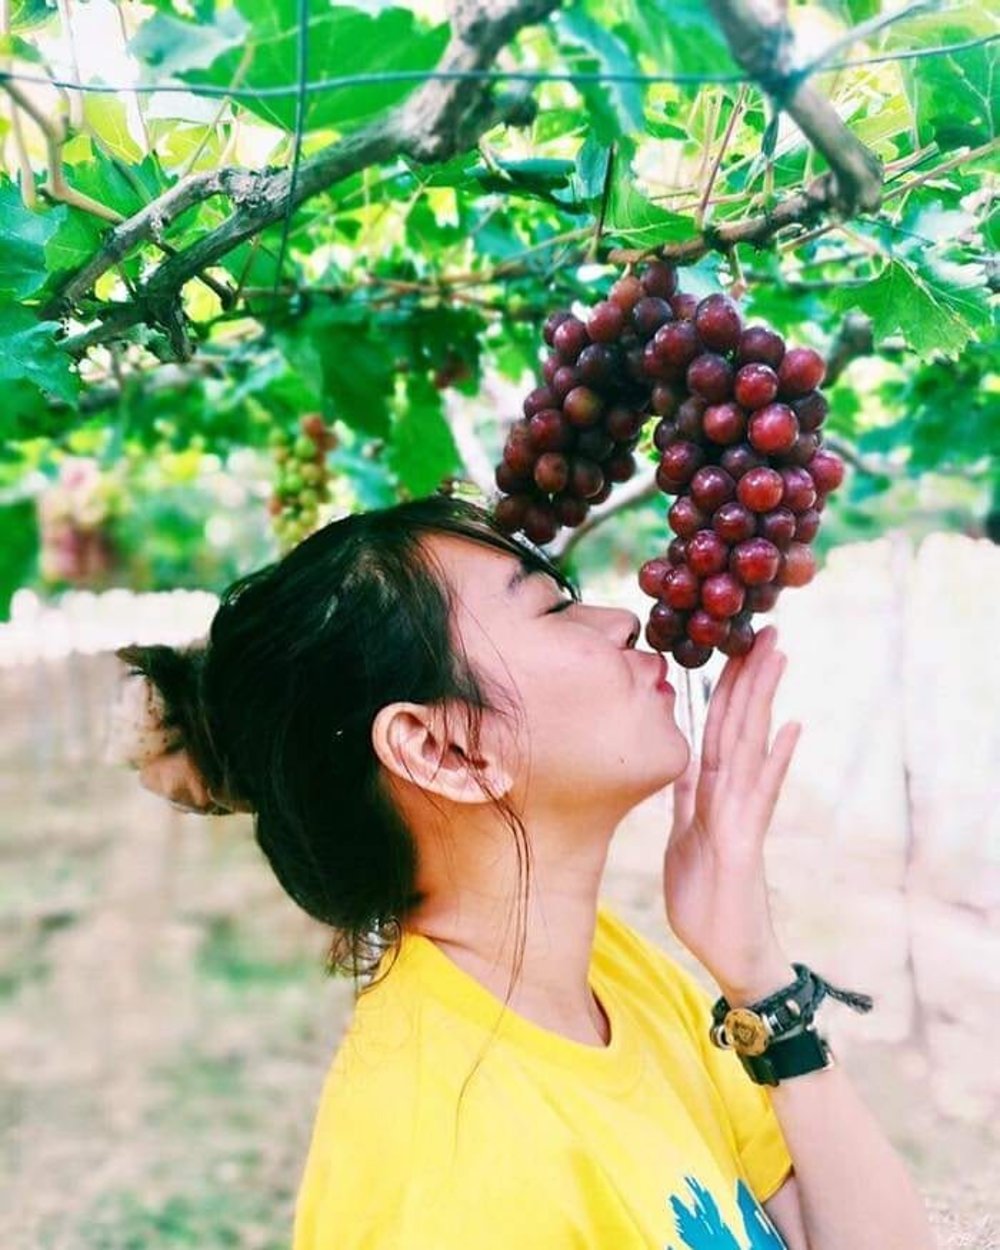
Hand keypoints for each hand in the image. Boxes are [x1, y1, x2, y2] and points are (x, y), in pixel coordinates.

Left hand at [663, 626, 800, 999]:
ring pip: (750, 746)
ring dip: (763, 700)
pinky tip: (790, 728)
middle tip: (764, 628)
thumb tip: (682, 769)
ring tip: (776, 656)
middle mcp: (731, 796)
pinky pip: (761, 795)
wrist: (730, 954)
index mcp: (710, 795)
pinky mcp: (746, 842)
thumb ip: (687, 804)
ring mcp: (742, 816)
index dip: (722, 688)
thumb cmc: (706, 901)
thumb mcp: (683, 842)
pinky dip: (775, 762)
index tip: (729, 646)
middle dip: (749, 676)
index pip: (716, 729)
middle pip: (739, 725)